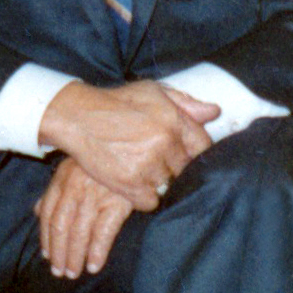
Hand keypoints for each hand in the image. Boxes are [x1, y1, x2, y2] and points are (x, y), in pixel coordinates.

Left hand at [35, 158, 134, 278]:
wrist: (135, 146)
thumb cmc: (102, 159)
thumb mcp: (74, 167)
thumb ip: (56, 190)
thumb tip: (37, 210)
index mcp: (62, 179)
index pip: (48, 214)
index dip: (46, 237)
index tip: (47, 255)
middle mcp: (76, 188)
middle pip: (61, 226)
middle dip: (58, 252)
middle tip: (59, 272)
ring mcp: (96, 195)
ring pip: (78, 232)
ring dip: (74, 256)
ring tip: (73, 273)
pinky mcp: (118, 201)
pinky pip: (103, 231)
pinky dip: (97, 251)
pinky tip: (93, 265)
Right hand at [37, 80, 219, 210]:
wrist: (78, 117)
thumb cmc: (116, 102)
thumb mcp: (152, 91)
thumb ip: (186, 102)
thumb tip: (214, 112)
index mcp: (173, 120)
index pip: (203, 147)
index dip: (194, 151)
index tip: (181, 152)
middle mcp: (164, 143)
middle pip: (184, 169)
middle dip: (173, 166)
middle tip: (153, 158)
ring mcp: (147, 165)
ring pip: (168, 186)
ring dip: (157, 181)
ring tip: (139, 167)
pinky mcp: (130, 184)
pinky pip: (151, 201)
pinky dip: (143, 196)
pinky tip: (132, 182)